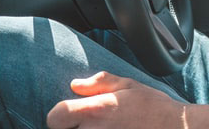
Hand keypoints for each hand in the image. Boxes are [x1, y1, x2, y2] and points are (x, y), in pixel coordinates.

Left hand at [46, 71, 184, 128]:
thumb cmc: (153, 106)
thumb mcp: (129, 85)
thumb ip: (99, 83)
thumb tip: (75, 85)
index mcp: (96, 110)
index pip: (56, 116)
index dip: (61, 114)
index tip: (72, 113)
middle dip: (74, 127)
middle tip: (94, 123)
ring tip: (106, 128)